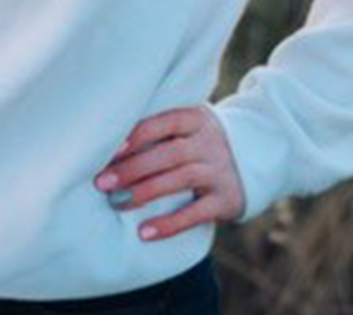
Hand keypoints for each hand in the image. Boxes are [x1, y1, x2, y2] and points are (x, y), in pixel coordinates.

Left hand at [95, 106, 246, 239]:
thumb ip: (156, 128)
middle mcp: (210, 142)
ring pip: (182, 178)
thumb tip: (101, 141)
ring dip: (146, 191)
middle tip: (102, 183)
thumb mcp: (185, 127)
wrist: (250, 161)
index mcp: (197, 119)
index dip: (137, 134)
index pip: (166, 121)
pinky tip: (145, 232)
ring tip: (117, 203)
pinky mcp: (225, 199)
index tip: (109, 151)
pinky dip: (170, 224)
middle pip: (171, 153)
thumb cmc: (196, 143)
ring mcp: (219, 170)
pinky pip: (197, 213)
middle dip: (133, 168)